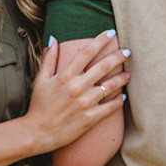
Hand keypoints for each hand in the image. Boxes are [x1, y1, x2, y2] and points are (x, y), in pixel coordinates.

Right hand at [25, 30, 129, 152]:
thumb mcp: (41, 79)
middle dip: (117, 56)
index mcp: (66, 76)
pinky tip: (122, 96)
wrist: (37, 133)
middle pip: (103, 66)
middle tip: (127, 51)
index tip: (111, 33)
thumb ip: (49, 59)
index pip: (87, 52)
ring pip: (110, 87)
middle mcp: (77, 87)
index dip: (100, 40)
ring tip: (128, 74)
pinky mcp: (90, 118)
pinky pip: (110, 107)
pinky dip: (118, 101)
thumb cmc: (38, 106)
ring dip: (121, 79)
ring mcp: (85, 103)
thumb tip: (53, 38)